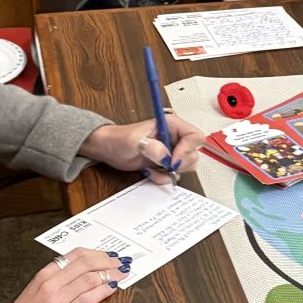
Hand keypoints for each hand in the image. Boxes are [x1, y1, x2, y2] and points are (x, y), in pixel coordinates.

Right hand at [1, 249, 124, 302]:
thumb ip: (56, 282)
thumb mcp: (36, 293)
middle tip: (120, 261)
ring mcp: (56, 300)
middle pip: (86, 263)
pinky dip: (104, 291)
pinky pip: (88, 299)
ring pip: (90, 279)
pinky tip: (113, 289)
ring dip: (111, 275)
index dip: (96, 252)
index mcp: (44, 275)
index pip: (75, 255)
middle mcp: (50, 283)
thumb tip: (80, 277)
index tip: (108, 254)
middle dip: (107, 260)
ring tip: (122, 274)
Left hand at [81, 115, 203, 184]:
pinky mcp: (166, 163)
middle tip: (166, 166)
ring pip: (187, 165)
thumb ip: (151, 146)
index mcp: (171, 125)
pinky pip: (175, 174)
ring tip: (156, 170)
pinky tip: (152, 173)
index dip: (187, 149)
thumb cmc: (118, 138)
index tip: (173, 159)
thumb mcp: (134, 141)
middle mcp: (174, 137)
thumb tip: (165, 156)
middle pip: (194, 153)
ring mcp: (171, 151)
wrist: (108, 149)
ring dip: (173, 172)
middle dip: (181, 163)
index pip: (194, 136)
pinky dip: (165, 177)